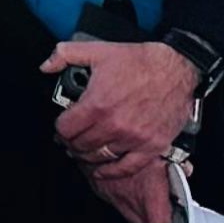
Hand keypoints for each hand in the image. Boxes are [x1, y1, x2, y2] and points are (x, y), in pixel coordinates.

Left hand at [44, 38, 196, 201]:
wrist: (177, 68)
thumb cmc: (141, 61)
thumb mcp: (98, 50)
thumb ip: (66, 55)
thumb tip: (46, 66)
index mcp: (98, 104)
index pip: (65, 129)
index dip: (60, 128)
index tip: (63, 126)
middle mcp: (114, 125)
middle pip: (79, 146)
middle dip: (71, 142)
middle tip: (72, 138)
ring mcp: (134, 138)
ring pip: (99, 157)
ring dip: (88, 155)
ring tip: (85, 149)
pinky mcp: (152, 146)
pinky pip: (126, 168)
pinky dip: (111, 171)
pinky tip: (103, 169)